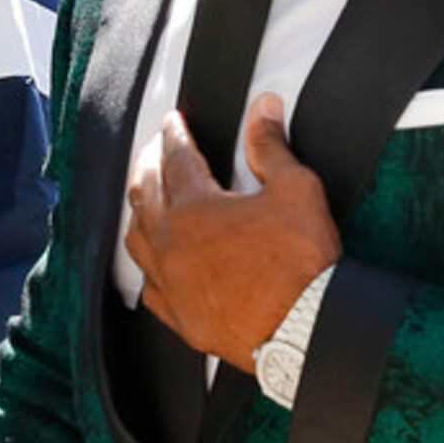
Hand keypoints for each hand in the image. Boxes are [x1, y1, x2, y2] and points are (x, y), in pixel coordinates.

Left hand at [125, 95, 340, 373]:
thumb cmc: (302, 267)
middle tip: (156, 150)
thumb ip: (272, 147)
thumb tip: (264, 113)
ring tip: (148, 197)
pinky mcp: (181, 317)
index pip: (175, 157)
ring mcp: (172, 283)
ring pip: (137, 238)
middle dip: (149, 163)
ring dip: (141, 210)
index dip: (174, 134)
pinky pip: (149, 287)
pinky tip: (156, 263)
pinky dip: (149, 266)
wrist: (307, 329)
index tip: (174, 123)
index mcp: (195, 208)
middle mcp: (172, 244)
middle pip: (145, 192)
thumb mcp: (296, 190)